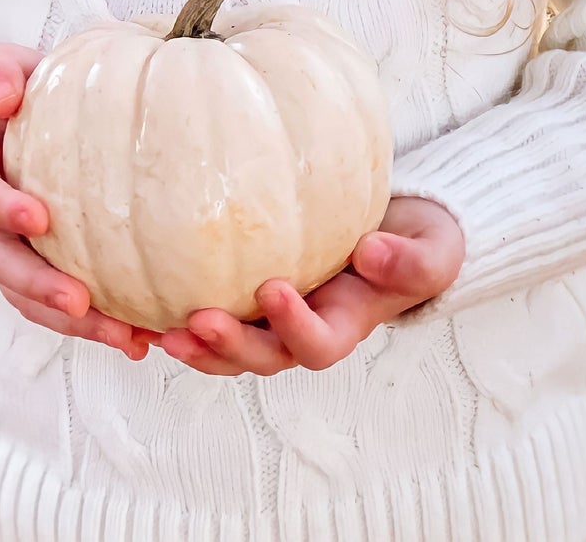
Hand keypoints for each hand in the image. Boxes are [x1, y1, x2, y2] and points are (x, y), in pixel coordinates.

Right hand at [0, 43, 159, 361]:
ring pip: (27, 298)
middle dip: (37, 286)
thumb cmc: (21, 87)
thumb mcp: (3, 66)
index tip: (41, 218)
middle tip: (81, 301)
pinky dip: (92, 326)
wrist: (25, 117)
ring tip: (125, 337)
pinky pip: (55, 307)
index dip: (0, 209)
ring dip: (72, 323)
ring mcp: (5, 251)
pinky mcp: (35, 271)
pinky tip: (139, 339)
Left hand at [158, 196, 464, 376]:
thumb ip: (411, 259)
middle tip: (199, 322)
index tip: (274, 289)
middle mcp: (305, 327)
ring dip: (199, 344)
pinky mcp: (252, 289)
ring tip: (163, 330)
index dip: (295, 328)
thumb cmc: (416, 241)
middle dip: (230, 347)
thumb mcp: (433, 249)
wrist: (398, 226)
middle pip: (264, 357)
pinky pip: (218, 309)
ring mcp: (276, 314)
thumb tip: (370, 254)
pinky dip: (187, 314)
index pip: (318, 345)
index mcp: (346, 324)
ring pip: (233, 346)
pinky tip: (152, 299)